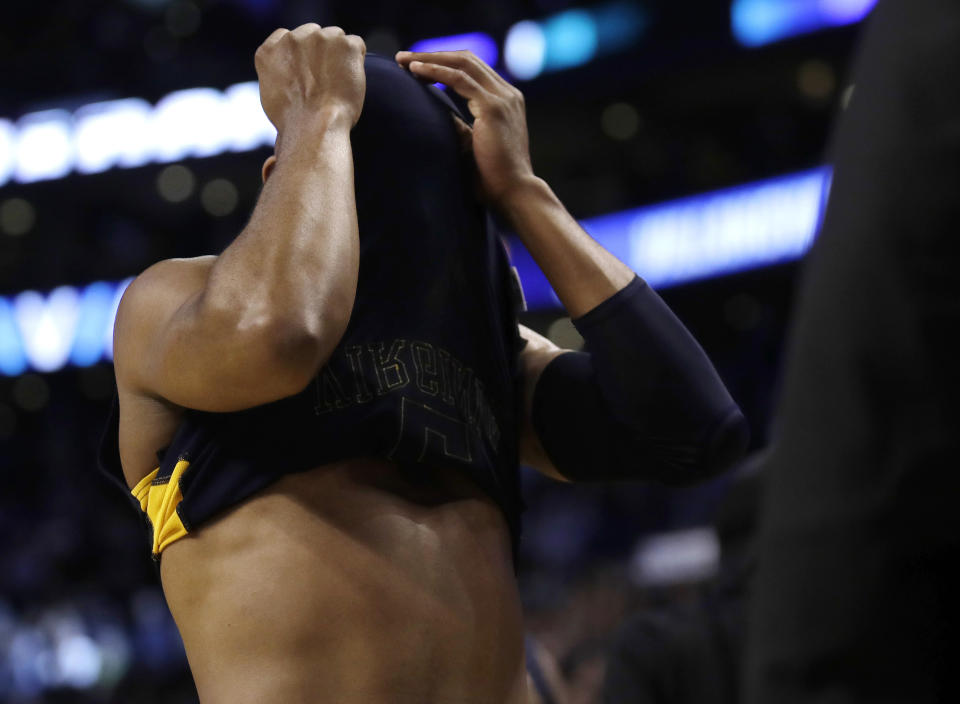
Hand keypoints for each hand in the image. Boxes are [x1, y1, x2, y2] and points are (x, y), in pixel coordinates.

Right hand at [256, 25, 365, 148]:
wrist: (315, 128)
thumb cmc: (295, 122)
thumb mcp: (271, 94)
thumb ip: (279, 72)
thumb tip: (292, 72)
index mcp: (269, 51)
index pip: (287, 37)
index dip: (302, 54)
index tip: (309, 70)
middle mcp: (292, 39)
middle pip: (314, 34)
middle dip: (321, 52)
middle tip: (326, 80)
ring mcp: (319, 39)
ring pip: (336, 37)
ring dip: (339, 54)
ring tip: (338, 83)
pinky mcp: (345, 45)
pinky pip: (356, 45)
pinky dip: (357, 61)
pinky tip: (350, 81)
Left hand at [395, 50, 534, 207]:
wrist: (513, 194)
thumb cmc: (493, 178)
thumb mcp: (472, 145)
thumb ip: (460, 127)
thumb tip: (438, 116)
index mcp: (506, 101)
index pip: (473, 70)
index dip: (443, 63)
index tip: (416, 66)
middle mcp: (508, 94)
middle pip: (467, 60)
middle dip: (433, 55)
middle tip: (403, 58)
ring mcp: (503, 98)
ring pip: (462, 64)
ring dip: (430, 59)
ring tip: (403, 61)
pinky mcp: (493, 108)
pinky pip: (459, 80)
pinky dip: (436, 71)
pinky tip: (416, 71)